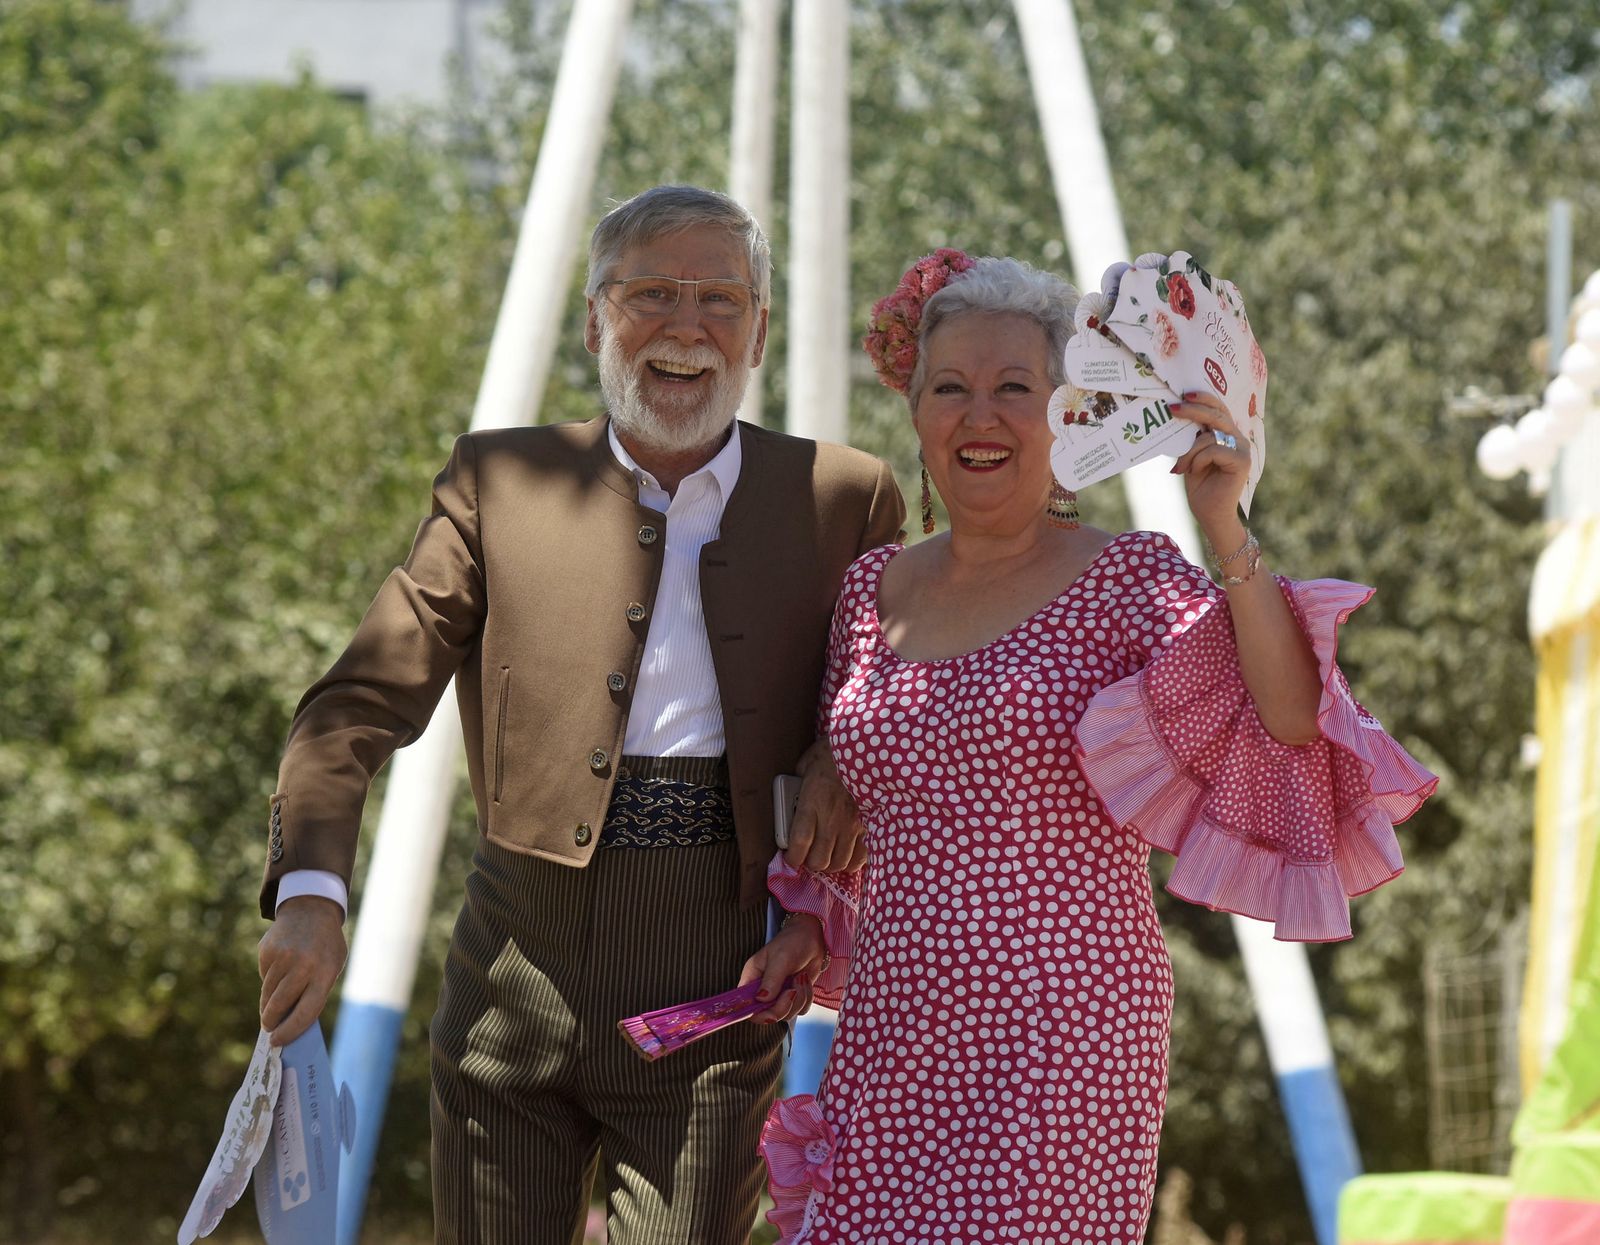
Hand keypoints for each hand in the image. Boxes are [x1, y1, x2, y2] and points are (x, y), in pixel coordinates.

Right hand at [258, 895, 346, 1045]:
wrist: (312, 909)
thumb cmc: (325, 947)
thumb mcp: (332, 966)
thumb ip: (315, 992)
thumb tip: (291, 1023)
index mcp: (325, 972)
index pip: (307, 1012)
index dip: (290, 1031)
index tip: (278, 1041)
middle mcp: (303, 965)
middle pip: (279, 1005)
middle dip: (271, 1022)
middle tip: (270, 1029)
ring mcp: (283, 957)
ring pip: (268, 994)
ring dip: (269, 1003)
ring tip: (274, 1002)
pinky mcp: (267, 951)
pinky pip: (264, 976)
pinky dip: (269, 980)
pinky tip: (280, 968)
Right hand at [738, 913, 826, 1023]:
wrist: (812, 938)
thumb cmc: (792, 942)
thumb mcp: (780, 958)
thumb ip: (771, 979)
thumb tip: (761, 998)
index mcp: (752, 978)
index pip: (746, 1005)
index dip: (756, 1014)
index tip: (771, 1013)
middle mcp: (764, 990)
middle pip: (767, 1014)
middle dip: (783, 1006)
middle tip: (792, 991)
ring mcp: (779, 995)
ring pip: (787, 1014)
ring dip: (799, 999)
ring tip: (800, 978)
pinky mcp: (794, 997)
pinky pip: (801, 1010)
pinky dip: (807, 998)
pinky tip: (805, 981)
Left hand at [784, 740, 864, 873]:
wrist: (870, 748)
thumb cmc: (836, 752)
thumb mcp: (808, 761)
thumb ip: (798, 779)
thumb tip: (793, 788)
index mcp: (813, 803)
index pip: (798, 843)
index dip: (792, 857)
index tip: (790, 857)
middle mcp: (832, 819)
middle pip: (819, 860)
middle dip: (810, 862)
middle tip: (809, 854)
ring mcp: (852, 825)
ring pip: (839, 863)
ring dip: (830, 864)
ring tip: (827, 855)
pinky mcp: (868, 826)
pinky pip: (860, 858)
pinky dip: (852, 862)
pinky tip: (847, 854)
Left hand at [1168, 391, 1251, 532]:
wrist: (1209, 514)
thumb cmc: (1200, 486)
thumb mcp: (1192, 456)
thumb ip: (1192, 437)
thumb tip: (1179, 413)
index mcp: (1227, 435)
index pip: (1218, 410)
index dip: (1204, 399)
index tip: (1184, 395)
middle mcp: (1237, 439)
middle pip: (1216, 416)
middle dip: (1193, 410)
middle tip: (1173, 408)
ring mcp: (1242, 449)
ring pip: (1210, 435)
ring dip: (1189, 451)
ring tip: (1182, 467)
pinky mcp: (1242, 461)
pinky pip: (1213, 450)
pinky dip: (1198, 460)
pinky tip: (1194, 471)